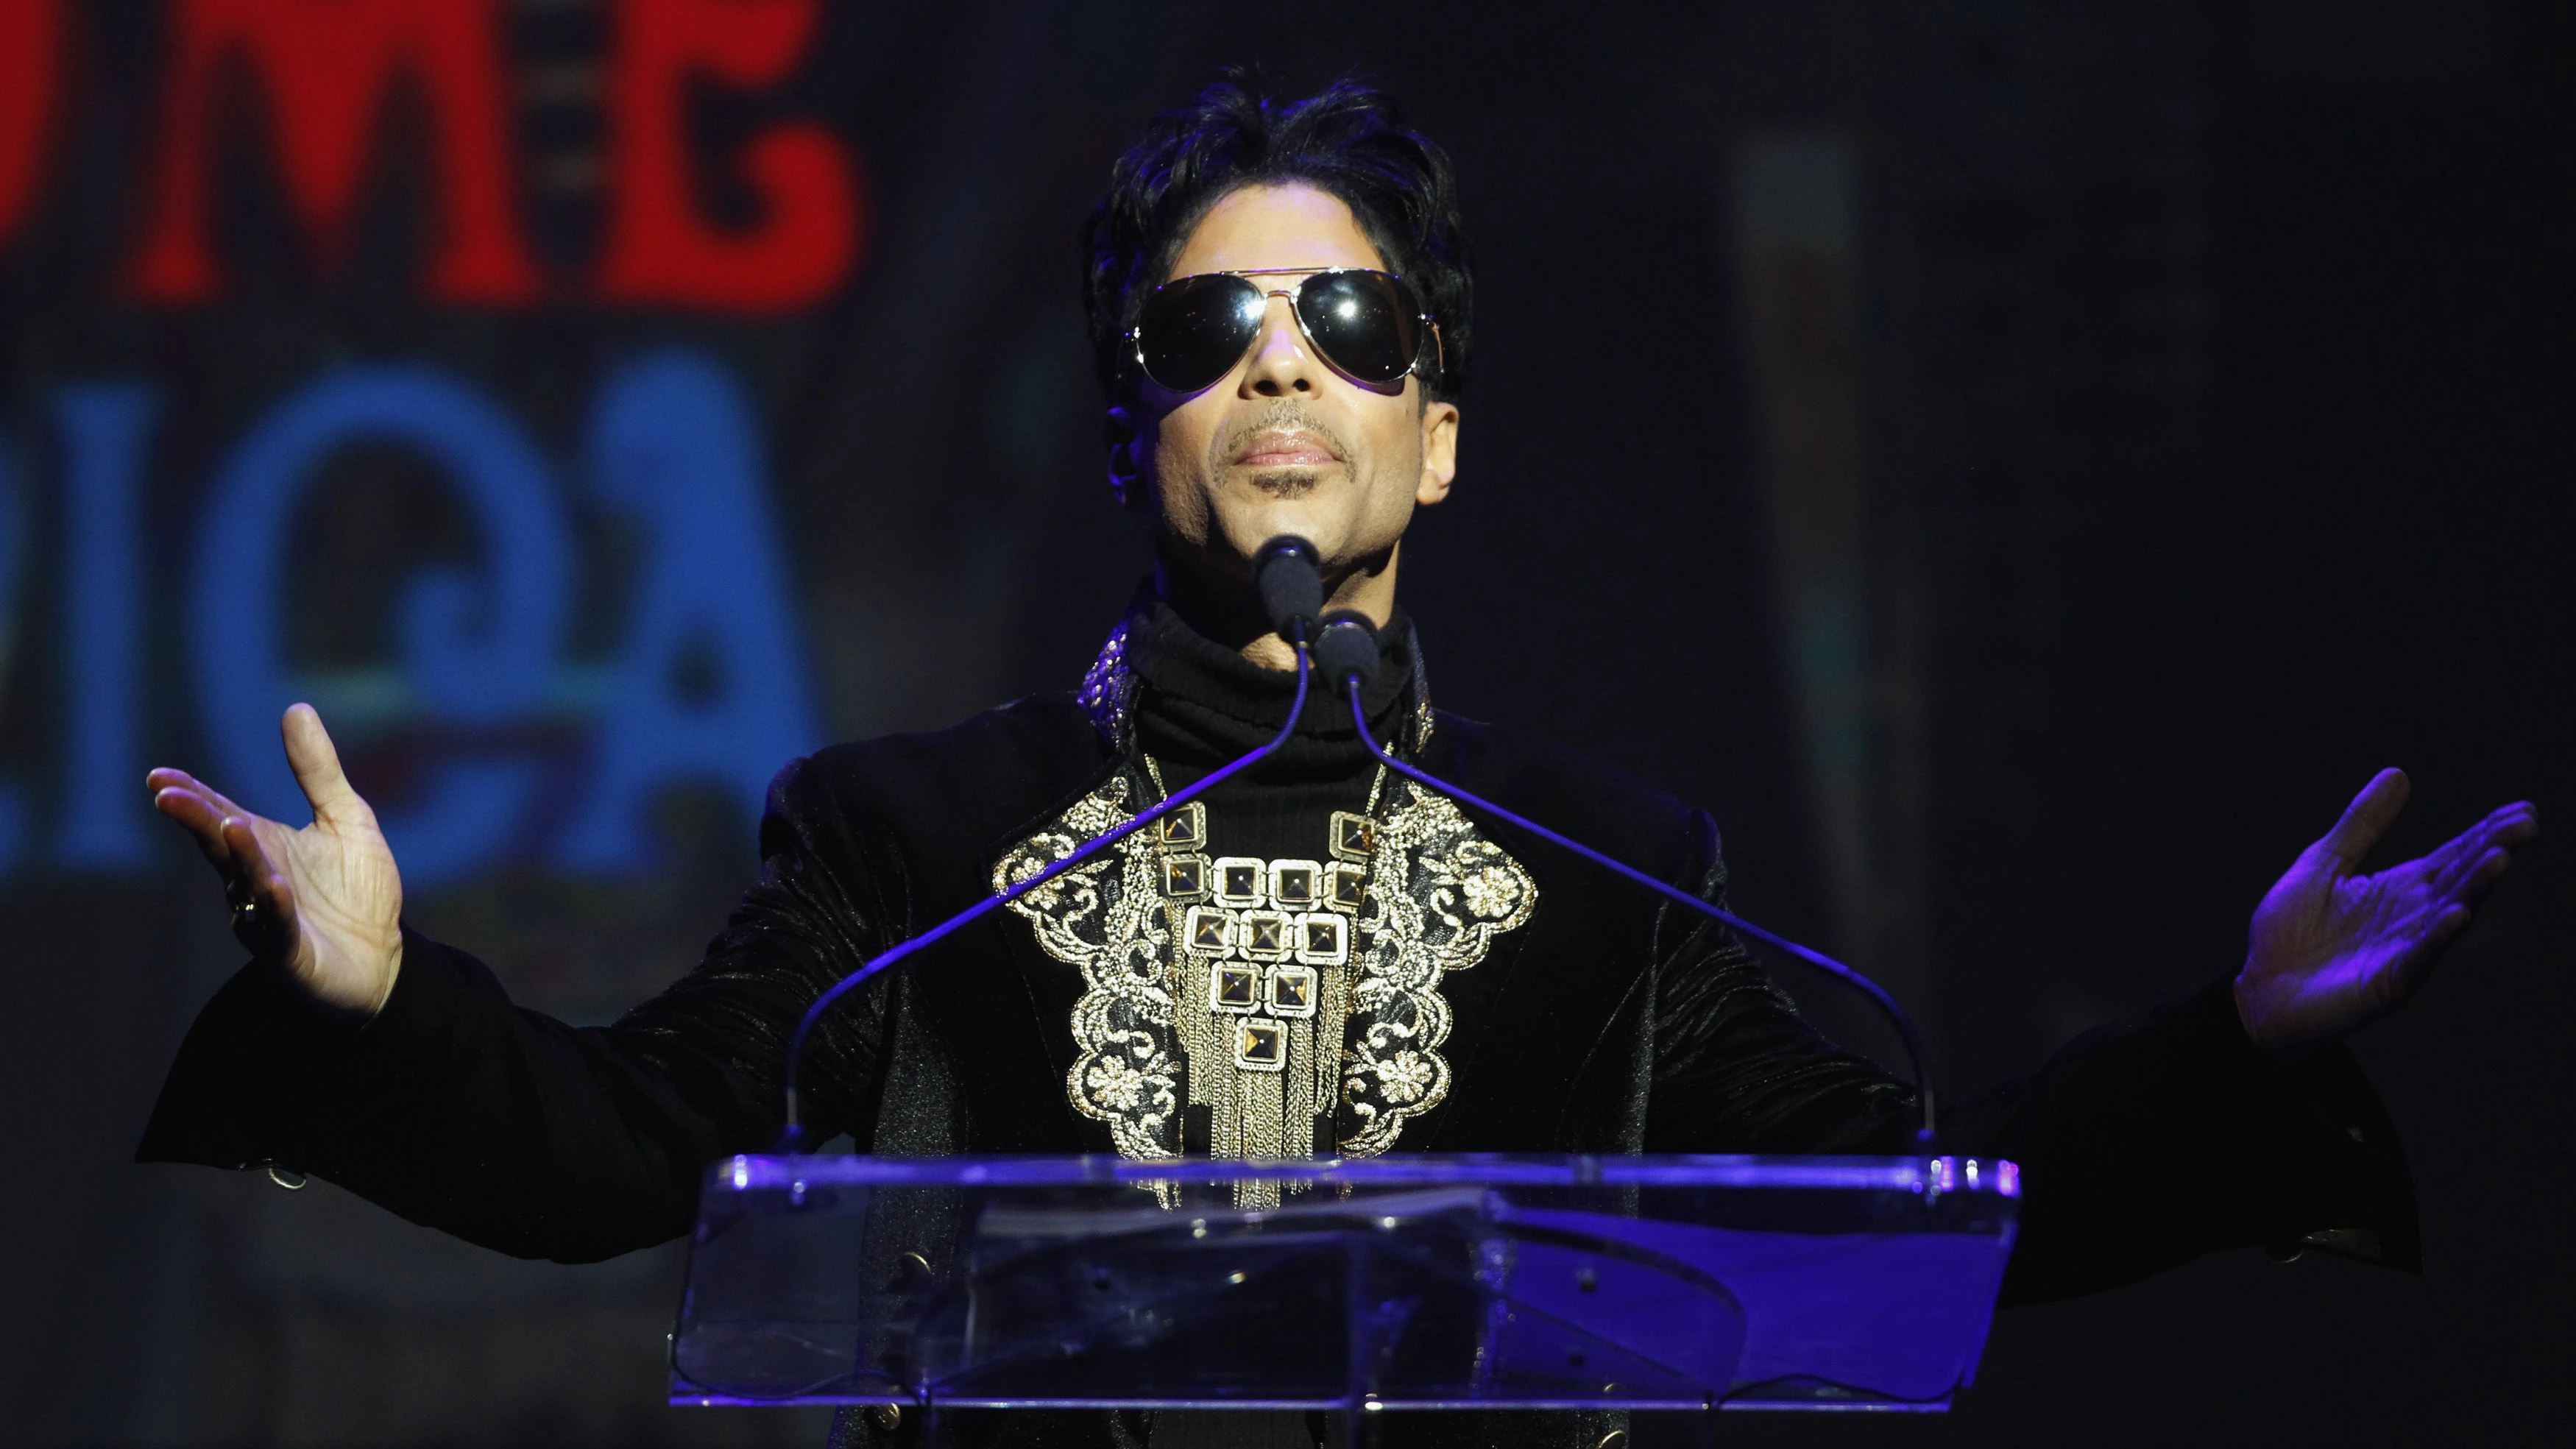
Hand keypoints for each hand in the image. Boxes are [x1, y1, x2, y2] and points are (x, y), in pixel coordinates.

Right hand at [148, 704, 403, 1019]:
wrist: (383, 958)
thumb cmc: (358, 890)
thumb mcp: (346, 819)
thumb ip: (318, 771)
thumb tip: (296, 708)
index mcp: (262, 846)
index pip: (219, 815)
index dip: (191, 797)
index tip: (160, 776)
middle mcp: (253, 880)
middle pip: (221, 845)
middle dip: (197, 821)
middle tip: (168, 795)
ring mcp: (266, 918)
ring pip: (246, 885)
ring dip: (238, 857)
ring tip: (230, 826)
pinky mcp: (289, 953)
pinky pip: (276, 929)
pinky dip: (274, 907)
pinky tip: (274, 885)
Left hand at [2237, 768, 2537, 1054]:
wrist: (2258, 990)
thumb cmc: (2291, 932)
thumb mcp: (2323, 863)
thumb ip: (2360, 824)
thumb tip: (2398, 774)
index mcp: (2401, 888)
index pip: (2453, 856)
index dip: (2486, 833)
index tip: (2523, 810)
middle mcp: (2412, 918)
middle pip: (2460, 879)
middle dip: (2492, 851)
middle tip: (2525, 825)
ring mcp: (2403, 951)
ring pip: (2448, 916)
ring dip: (2475, 889)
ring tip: (2499, 859)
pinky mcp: (2386, 983)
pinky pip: (2417, 958)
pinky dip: (2436, 938)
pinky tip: (2456, 915)